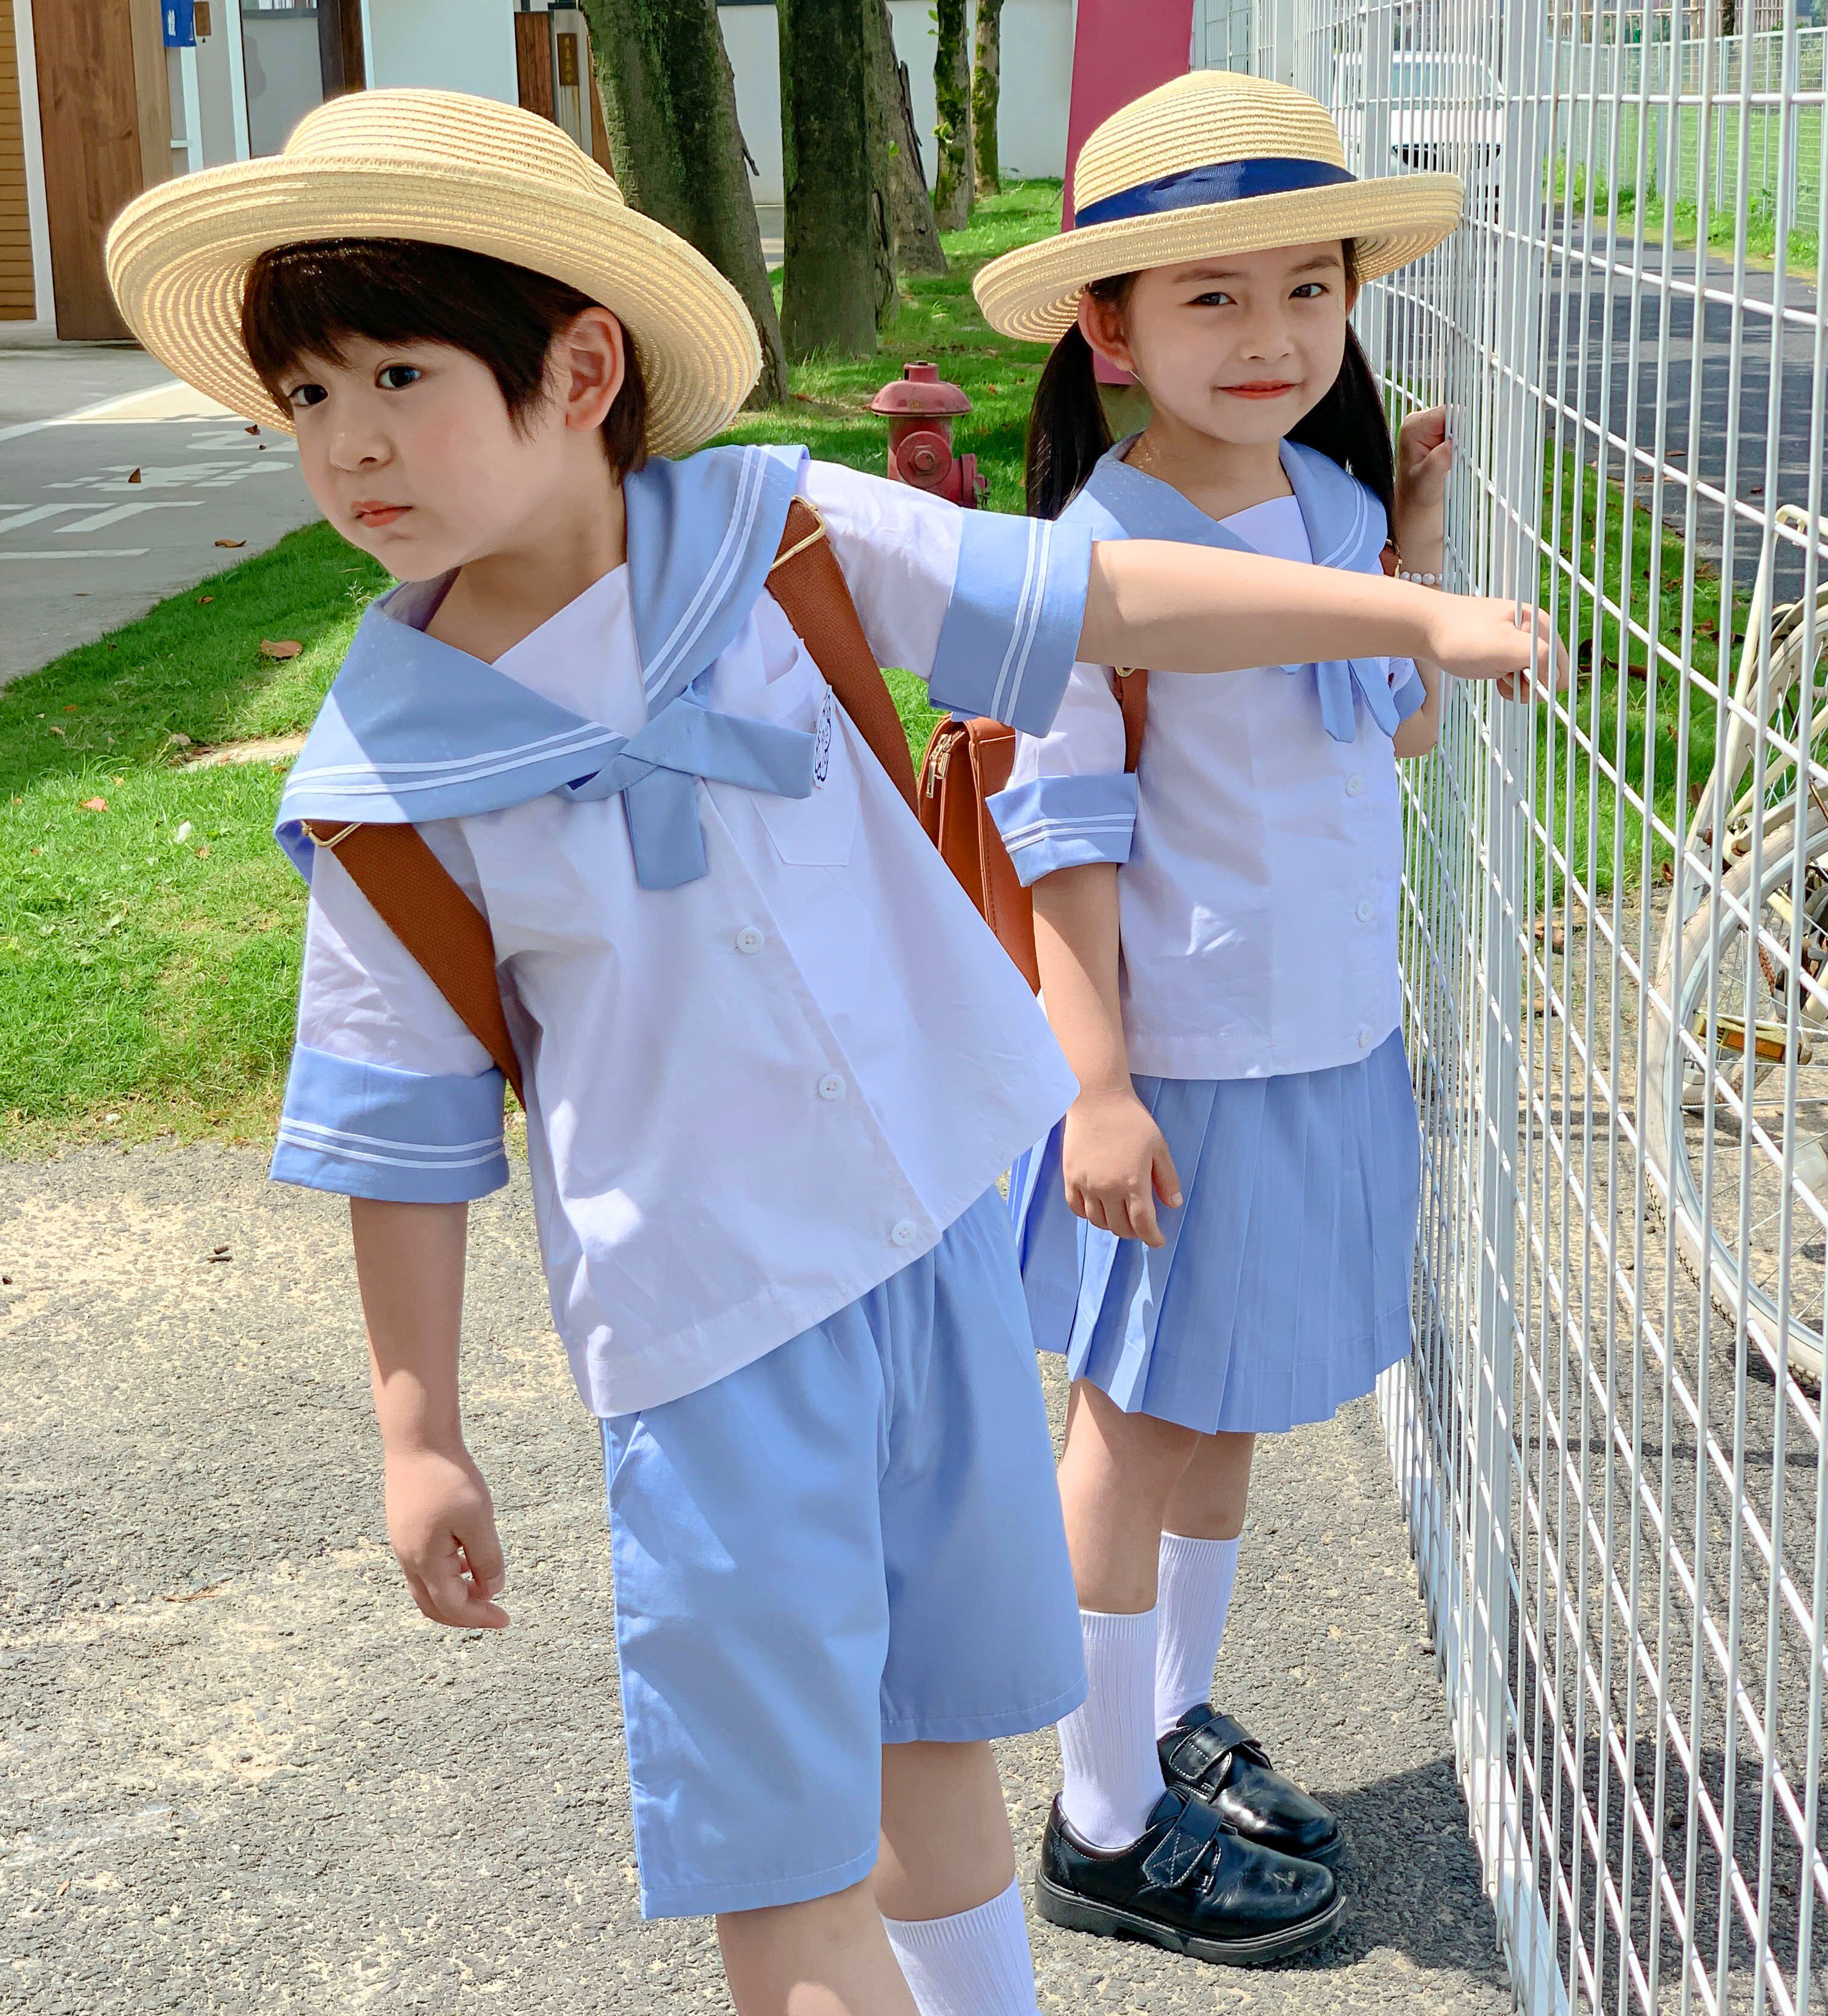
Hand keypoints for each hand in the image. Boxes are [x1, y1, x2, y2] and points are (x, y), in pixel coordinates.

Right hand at [383, 1441, 509, 1628]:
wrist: (418, 1439)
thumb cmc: (448, 1477)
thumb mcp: (478, 1519)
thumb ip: (486, 1559)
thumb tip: (492, 1590)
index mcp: (425, 1561)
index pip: (452, 1607)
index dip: (479, 1617)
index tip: (505, 1619)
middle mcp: (408, 1558)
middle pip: (433, 1605)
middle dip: (464, 1614)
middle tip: (493, 1613)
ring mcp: (403, 1542)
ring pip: (426, 1587)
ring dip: (454, 1595)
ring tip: (484, 1588)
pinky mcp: (405, 1527)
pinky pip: (423, 1566)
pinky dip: (445, 1575)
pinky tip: (467, 1561)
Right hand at [1061, 1086, 1181, 1246]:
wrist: (1097, 1099)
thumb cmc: (1132, 1120)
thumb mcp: (1159, 1147)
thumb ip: (1167, 1178)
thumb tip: (1173, 1205)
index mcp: (1133, 1182)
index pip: (1143, 1224)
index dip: (1152, 1237)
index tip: (1157, 1240)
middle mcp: (1107, 1188)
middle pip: (1120, 1227)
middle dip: (1134, 1232)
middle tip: (1141, 1227)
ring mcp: (1086, 1184)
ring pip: (1098, 1221)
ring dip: (1112, 1225)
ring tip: (1120, 1217)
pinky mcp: (1070, 1177)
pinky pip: (1076, 1208)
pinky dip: (1088, 1214)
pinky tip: (1099, 1208)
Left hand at [1395, 405, 1453, 522]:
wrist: (1417, 501)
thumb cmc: (1417, 494)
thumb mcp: (1428, 481)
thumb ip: (1439, 461)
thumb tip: (1452, 444)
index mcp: (1413, 428)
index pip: (1447, 413)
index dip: (1460, 427)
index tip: (1460, 446)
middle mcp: (1420, 421)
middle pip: (1455, 415)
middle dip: (1461, 436)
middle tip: (1453, 458)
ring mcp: (1430, 426)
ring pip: (1460, 422)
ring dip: (1461, 441)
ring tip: (1450, 461)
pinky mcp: (1439, 432)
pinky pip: (1459, 430)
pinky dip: (1461, 444)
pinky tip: (1452, 458)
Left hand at [1424, 595, 1570, 696]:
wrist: (1425, 628)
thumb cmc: (1462, 636)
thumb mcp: (1506, 646)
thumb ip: (1539, 658)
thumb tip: (1557, 678)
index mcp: (1541, 626)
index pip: (1561, 667)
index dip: (1543, 681)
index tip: (1520, 680)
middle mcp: (1534, 632)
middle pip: (1548, 674)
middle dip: (1529, 684)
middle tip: (1505, 677)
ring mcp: (1518, 643)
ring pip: (1531, 678)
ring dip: (1515, 686)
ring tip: (1495, 674)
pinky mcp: (1503, 653)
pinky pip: (1515, 676)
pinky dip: (1506, 683)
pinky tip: (1492, 676)